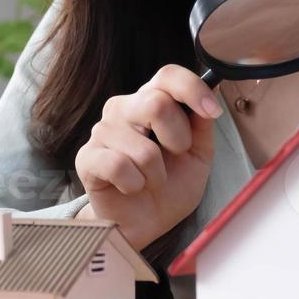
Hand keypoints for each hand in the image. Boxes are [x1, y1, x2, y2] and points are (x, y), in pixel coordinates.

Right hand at [75, 64, 219, 249]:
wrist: (143, 223)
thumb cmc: (169, 187)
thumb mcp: (198, 156)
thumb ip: (202, 126)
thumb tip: (211, 93)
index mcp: (150, 101)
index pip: (167, 75)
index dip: (192, 88)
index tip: (212, 111)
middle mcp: (123, 109)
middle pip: (156, 103)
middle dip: (178, 139)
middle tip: (176, 156)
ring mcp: (101, 132)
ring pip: (143, 147)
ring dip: (156, 174)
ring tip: (149, 180)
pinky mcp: (86, 158)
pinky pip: (119, 166)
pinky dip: (135, 185)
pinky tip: (131, 187)